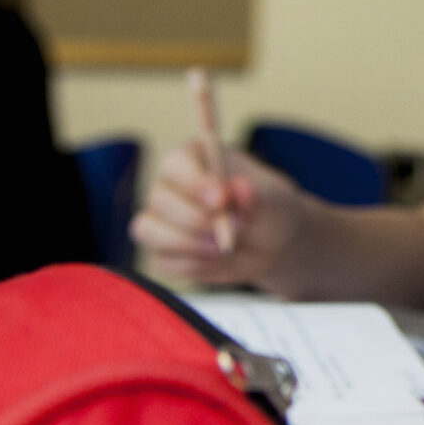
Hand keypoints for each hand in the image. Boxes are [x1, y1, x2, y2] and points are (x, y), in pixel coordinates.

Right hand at [130, 143, 307, 285]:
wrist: (274, 244)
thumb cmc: (269, 208)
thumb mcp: (272, 198)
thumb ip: (255, 193)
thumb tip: (239, 187)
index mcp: (192, 159)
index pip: (176, 165)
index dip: (194, 183)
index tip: (220, 200)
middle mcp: (168, 187)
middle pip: (159, 200)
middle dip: (196, 219)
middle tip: (235, 228)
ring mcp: (160, 221)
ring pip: (149, 231)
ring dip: (189, 243)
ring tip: (226, 247)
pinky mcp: (162, 253)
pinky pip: (162, 261)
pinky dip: (192, 265)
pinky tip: (218, 259)